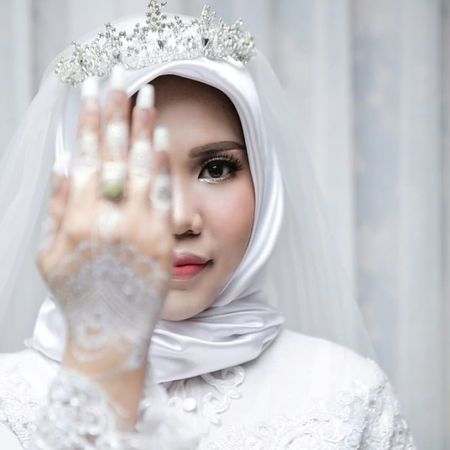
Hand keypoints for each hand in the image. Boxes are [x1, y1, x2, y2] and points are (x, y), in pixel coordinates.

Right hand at [37, 70, 173, 376]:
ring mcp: (140, 230)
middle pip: (114, 153)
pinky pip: (164, 194)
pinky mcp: (164, 242)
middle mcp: (108, 220)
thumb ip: (56, 209)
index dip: (88, 120)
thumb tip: (64, 163)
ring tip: (146, 94)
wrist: (112, 334)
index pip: (85, 157)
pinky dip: (164, 162)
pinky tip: (162, 135)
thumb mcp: (50, 256)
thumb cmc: (78, 296)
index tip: (91, 89)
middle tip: (120, 75)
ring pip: (142, 167)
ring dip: (144, 126)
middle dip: (116, 110)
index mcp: (75, 221)